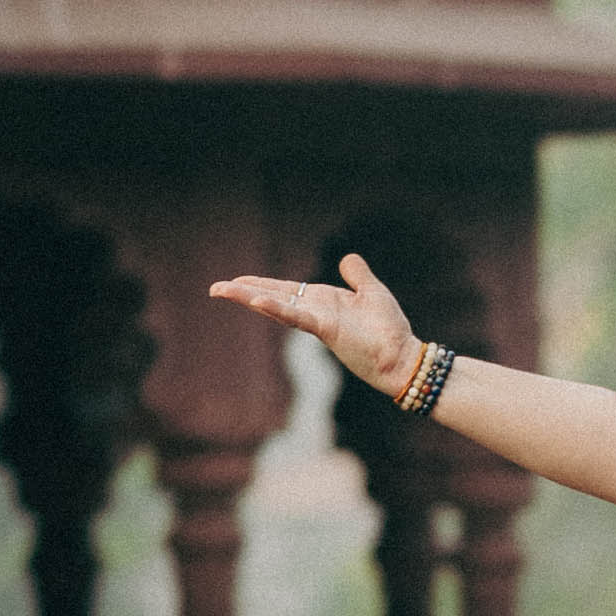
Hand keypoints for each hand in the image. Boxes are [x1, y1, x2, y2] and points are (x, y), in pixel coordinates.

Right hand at [213, 249, 423, 400]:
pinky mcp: (326, 329)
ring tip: (222, 291)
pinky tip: (257, 301)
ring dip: (249, 298)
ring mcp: (317, 320)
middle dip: (243, 292)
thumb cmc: (389, 329)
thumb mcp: (372, 292)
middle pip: (272, 297)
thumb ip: (358, 274)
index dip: (260, 285)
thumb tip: (347, 258)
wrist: (402, 356)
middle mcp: (314, 311)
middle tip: (214, 289)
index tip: (236, 281)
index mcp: (322, 301)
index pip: (285, 291)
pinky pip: (298, 316)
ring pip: (277, 306)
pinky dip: (277, 308)